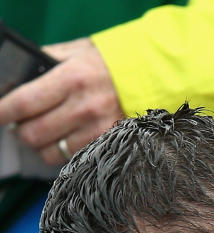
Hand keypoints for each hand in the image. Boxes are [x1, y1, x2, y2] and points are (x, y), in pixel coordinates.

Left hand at [0, 38, 122, 164]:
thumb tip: (18, 76)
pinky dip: (63, 151)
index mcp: (72, 79)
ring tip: (45, 132)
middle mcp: (84, 107)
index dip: (2, 113)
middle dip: (20, 131)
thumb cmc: (113, 63)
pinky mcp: (109, 143)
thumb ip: (47, 60)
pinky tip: (65, 138)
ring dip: (41, 144)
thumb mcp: (77, 51)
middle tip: (21, 124)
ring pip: (51, 152)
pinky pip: (73, 157)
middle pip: (33, 134)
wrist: (155, 76)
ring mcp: (98, 129)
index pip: (23, 103)